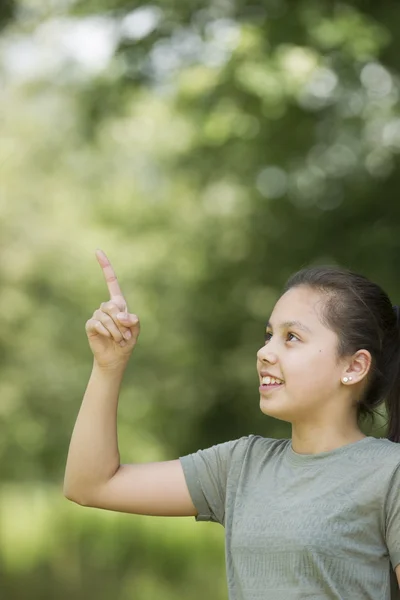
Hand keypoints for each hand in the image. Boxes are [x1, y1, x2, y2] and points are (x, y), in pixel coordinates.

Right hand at [85, 249, 139, 370]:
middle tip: (126, 335)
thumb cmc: (127, 342)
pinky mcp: (90, 324)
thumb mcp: (136, 330)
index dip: (105, 266)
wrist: (116, 357)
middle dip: (121, 322)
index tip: (97, 251)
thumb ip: (133, 321)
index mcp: (118, 303)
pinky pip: (98, 323)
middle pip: (112, 305)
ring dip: (116, 331)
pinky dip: (106, 332)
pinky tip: (108, 338)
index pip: (111, 281)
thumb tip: (121, 316)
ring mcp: (97, 315)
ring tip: (119, 339)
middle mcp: (106, 306)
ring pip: (106, 316)